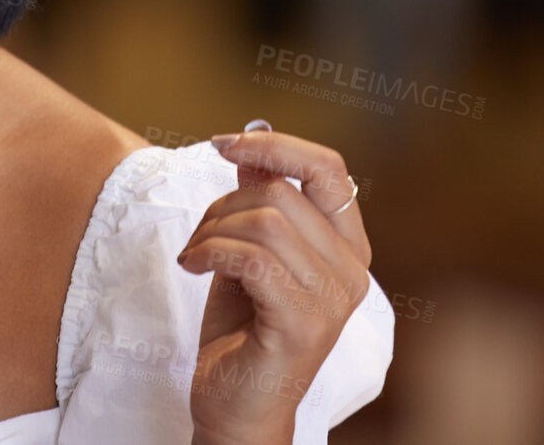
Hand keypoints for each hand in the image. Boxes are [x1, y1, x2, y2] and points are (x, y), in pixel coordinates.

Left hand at [178, 128, 372, 444]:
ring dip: (211, 231)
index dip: (275, 145)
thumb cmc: (241, 328)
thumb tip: (250, 136)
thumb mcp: (246, 249)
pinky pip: (252, 258)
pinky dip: (210, 252)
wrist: (235, 405)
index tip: (223, 143)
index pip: (328, 168)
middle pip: (282, 193)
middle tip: (198, 237)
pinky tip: (192, 267)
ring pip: (264, 221)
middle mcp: (352, 271)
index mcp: (347, 246)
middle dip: (221, 204)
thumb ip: (257, 199)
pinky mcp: (302, 324)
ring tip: (194, 256)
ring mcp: (332, 300)